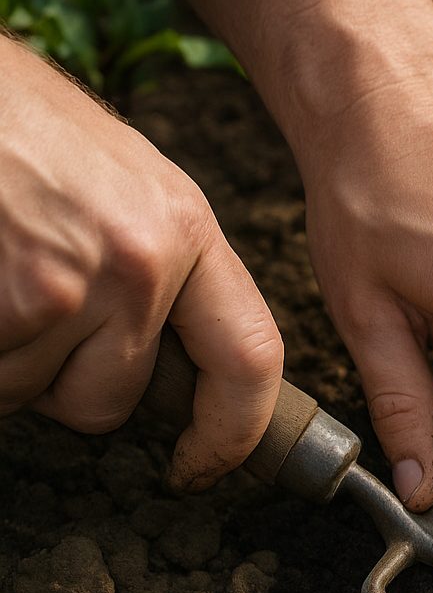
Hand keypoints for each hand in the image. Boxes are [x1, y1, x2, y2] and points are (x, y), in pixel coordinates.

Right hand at [0, 39, 282, 489]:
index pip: (249, 360)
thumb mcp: (125, 185)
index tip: (204, 465)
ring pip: (35, 395)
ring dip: (9, 363)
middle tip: (34, 310)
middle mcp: (138, 264)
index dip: (231, 433)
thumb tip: (176, 367)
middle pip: (113, 401)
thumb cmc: (20, 127)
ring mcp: (62, 288)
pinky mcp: (3, 306)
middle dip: (65, 382)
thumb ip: (164, 270)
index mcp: (186, 230)